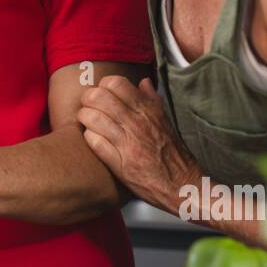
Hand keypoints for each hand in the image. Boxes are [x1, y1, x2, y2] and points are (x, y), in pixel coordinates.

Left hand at [78, 75, 198, 212]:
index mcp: (147, 109)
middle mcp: (136, 122)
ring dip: (85, 118)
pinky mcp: (119, 163)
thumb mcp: (166, 120)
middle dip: (88, 99)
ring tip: (87, 122)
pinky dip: (89, 137)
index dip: (103, 85)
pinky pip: (94, 142)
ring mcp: (127, 143)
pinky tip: (93, 139)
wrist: (182, 184)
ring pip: (92, 117)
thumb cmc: (173, 153)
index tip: (102, 93)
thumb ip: (152, 99)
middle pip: (98, 97)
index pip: (115, 83)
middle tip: (88, 106)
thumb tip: (143, 82)